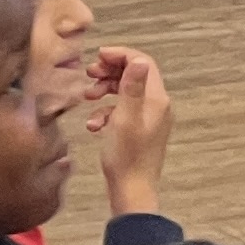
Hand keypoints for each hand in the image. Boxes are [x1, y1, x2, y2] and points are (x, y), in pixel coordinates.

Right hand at [79, 46, 174, 216]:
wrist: (132, 189)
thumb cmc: (127, 157)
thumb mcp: (125, 118)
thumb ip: (132, 88)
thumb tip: (138, 61)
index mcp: (157, 99)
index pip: (143, 63)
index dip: (121, 55)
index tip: (98, 56)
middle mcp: (157, 106)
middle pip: (134, 75)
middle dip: (110, 71)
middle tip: (89, 74)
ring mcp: (149, 118)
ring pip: (125, 92)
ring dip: (105, 90)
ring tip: (87, 96)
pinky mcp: (139, 129)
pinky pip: (122, 111)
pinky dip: (106, 112)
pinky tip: (93, 125)